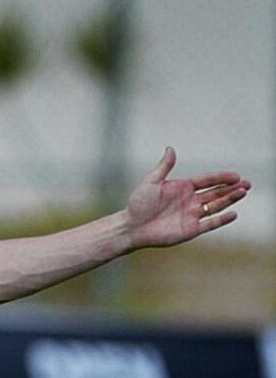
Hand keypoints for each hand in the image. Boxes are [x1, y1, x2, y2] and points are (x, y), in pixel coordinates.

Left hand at [125, 147, 250, 249]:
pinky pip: (210, 224)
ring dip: (230, 200)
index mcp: (182, 188)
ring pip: (216, 206)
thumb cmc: (138, 203)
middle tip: (246, 184)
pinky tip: (233, 213)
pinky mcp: (191, 229)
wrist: (132, 226)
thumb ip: (164, 166)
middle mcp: (190, 201)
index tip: (236, 175)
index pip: (207, 181)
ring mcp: (192, 215)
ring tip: (243, 193)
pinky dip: (221, 219)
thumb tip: (170, 148)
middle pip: (215, 193)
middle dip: (231, 188)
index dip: (221, 178)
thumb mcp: (151, 181)